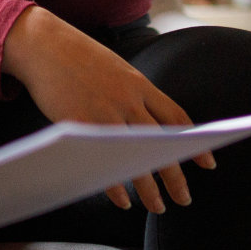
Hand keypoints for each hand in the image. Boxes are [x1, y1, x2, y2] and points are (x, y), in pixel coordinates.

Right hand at [2, 6, 213, 213]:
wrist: (43, 43)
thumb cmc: (76, 56)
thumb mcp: (115, 68)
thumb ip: (133, 92)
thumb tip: (148, 120)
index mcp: (139, 84)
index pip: (177, 119)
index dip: (195, 143)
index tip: (208, 164)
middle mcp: (128, 100)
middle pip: (162, 146)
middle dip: (176, 177)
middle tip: (184, 199)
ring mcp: (105, 113)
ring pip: (137, 159)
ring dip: (150, 188)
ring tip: (157, 207)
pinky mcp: (81, 124)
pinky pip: (104, 163)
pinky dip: (116, 186)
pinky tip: (123, 200)